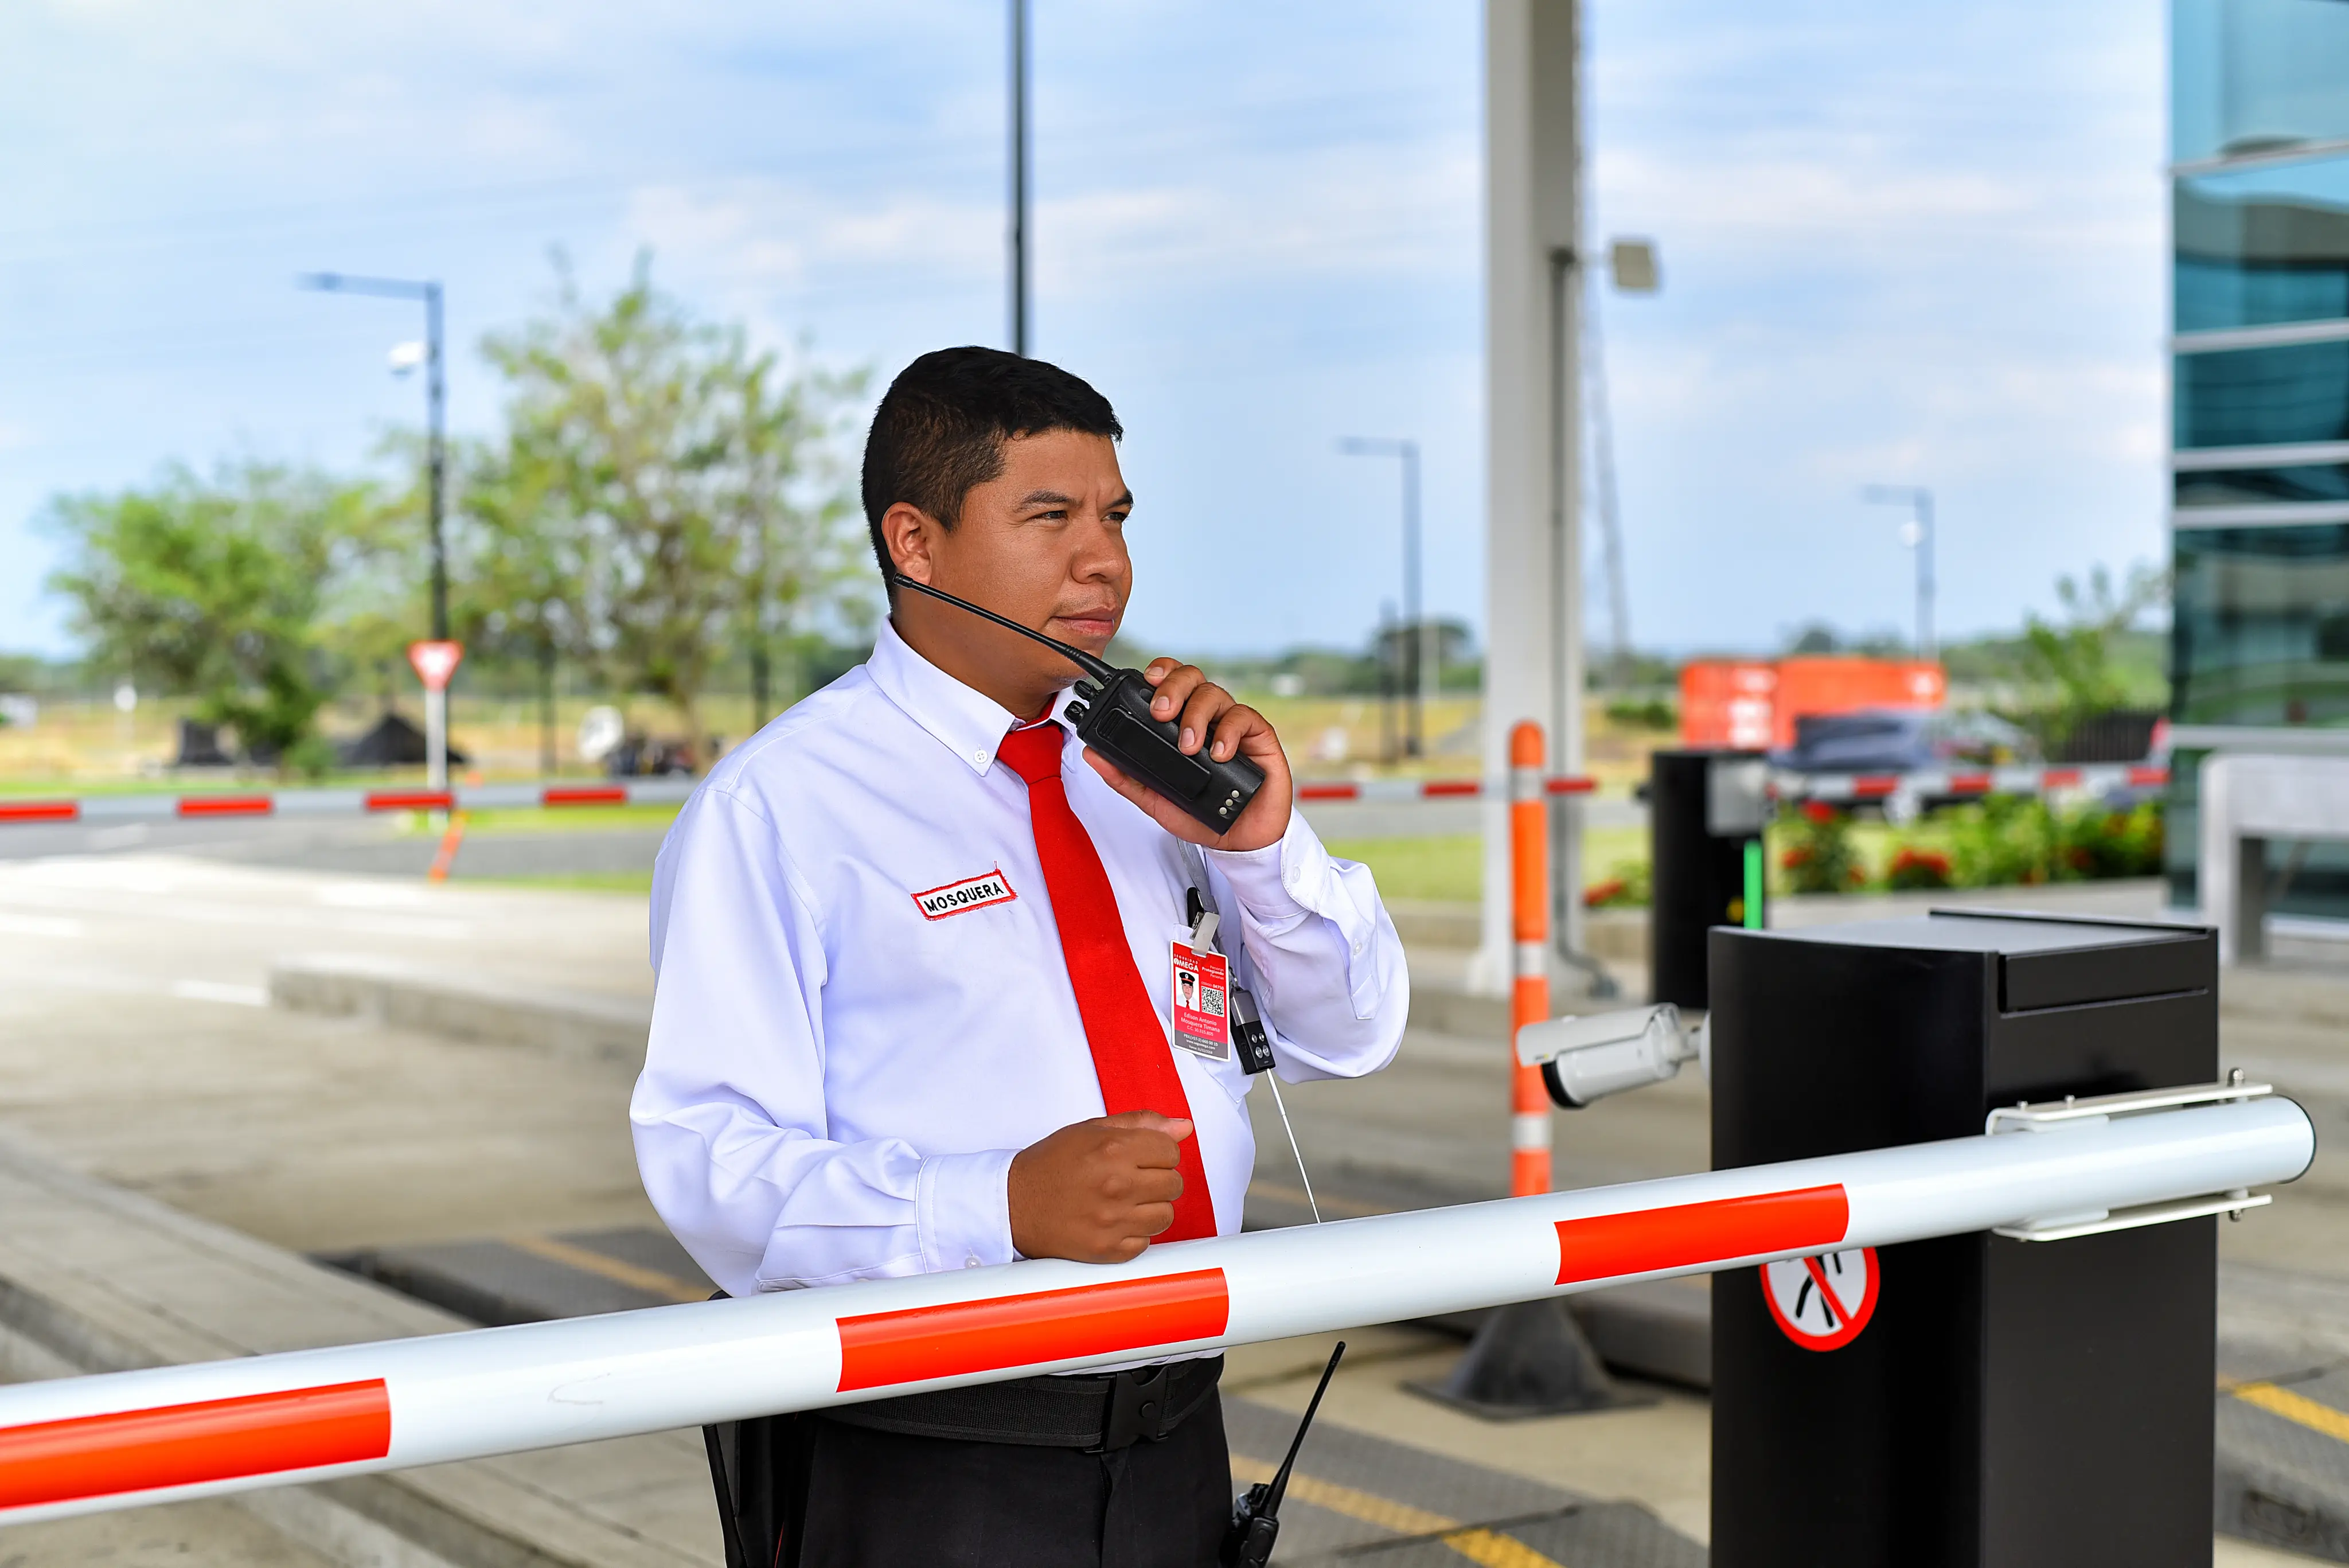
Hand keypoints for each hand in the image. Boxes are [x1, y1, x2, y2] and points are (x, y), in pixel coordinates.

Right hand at [1008, 1111, 1192, 1263]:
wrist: (1013, 1204)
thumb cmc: (1050, 1165)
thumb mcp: (1091, 1130)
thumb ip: (1141, 1124)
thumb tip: (1184, 1127)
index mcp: (1113, 1149)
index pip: (1172, 1151)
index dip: (1159, 1152)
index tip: (1142, 1156)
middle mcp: (1116, 1185)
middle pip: (1174, 1183)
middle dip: (1158, 1178)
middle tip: (1132, 1178)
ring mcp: (1113, 1220)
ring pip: (1166, 1215)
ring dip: (1151, 1207)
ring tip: (1126, 1201)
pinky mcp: (1107, 1250)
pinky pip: (1146, 1242)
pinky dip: (1136, 1233)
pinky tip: (1116, 1221)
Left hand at [1082, 660, 1293, 851]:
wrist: (1239, 840)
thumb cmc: (1201, 816)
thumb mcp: (1155, 799)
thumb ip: (1125, 777)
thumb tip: (1093, 755)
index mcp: (1181, 723)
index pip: (1170, 682)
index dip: (1160, 673)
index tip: (1146, 682)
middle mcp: (1207, 718)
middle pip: (1192, 677)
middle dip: (1173, 688)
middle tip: (1161, 712)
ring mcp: (1232, 725)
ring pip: (1214, 693)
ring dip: (1196, 716)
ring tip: (1188, 746)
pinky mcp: (1258, 736)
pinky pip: (1244, 717)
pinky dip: (1228, 732)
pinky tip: (1218, 753)